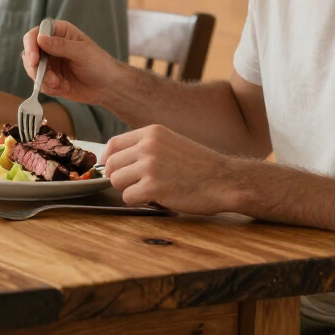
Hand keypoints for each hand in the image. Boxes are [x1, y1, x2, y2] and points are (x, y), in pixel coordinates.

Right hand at [21, 20, 127, 105]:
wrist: (108, 87)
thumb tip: (40, 39)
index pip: (35, 34)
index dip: (31, 46)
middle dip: (37, 68)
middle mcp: (51, 46)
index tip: (34, 60)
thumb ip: (61, 46)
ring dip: (44, 80)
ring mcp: (49, 63)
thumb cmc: (100, 64)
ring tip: (59, 84)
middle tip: (50, 79)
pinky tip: (64, 88)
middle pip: (29, 54)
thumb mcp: (82, 52)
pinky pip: (40, 83)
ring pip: (33, 70)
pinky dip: (50, 88)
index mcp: (59, 33)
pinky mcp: (50, 78)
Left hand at [103, 125, 243, 214]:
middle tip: (137, 185)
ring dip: (129, 190)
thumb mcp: (171, 144)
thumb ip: (146, 148)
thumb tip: (114, 161)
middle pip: (112, 165)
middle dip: (120, 178)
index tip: (113, 170)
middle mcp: (148, 146)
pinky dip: (138, 202)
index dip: (109, 160)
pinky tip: (154, 199)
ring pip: (116, 181)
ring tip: (149, 191)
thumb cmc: (200, 166)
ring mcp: (150, 166)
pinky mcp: (153, 187)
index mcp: (152, 132)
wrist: (225, 181)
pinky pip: (128, 197)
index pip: (114, 144)